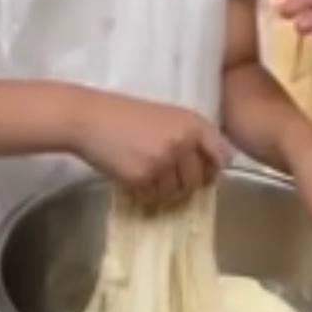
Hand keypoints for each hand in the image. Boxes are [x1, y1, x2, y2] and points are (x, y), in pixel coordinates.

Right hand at [74, 92, 225, 205]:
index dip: (213, 168)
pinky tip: (134, 178)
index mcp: (193, 123)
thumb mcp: (166, 116)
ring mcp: (163, 161)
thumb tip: (210, 166)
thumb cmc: (126, 115)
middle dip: (186, 184)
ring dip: (164, 191)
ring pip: (176, 192)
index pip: (221, 155)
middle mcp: (183, 142)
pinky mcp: (142, 177)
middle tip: (169, 179)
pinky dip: (144, 193)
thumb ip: (190, 135)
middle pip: (198, 179)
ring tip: (148, 176)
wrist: (90, 118)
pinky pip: (152, 196)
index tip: (204, 174)